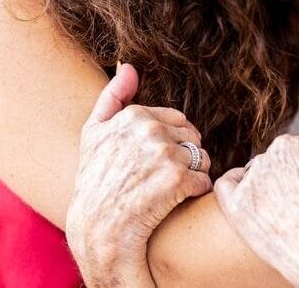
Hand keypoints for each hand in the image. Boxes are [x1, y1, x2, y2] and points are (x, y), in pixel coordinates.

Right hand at [65, 62, 211, 287]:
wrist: (98, 231)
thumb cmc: (95, 181)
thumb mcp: (94, 134)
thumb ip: (112, 96)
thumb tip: (129, 66)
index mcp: (134, 115)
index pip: (178, 120)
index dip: (171, 142)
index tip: (151, 161)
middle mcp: (149, 130)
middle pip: (193, 138)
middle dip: (184, 158)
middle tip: (159, 179)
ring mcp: (164, 155)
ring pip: (202, 158)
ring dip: (192, 175)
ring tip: (166, 190)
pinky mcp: (177, 181)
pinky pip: (204, 181)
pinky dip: (194, 193)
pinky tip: (174, 203)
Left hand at [215, 102, 298, 287]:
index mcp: (288, 144)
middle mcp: (264, 159)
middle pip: (278, 161)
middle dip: (294, 174)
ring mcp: (248, 185)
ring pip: (257, 174)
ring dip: (270, 183)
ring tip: (290, 207)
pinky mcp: (236, 210)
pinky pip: (227, 186)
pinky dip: (236, 185)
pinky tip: (249, 195)